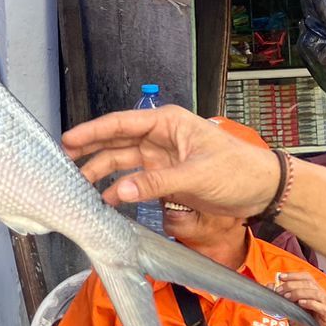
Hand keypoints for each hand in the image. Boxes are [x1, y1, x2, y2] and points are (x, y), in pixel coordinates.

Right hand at [61, 105, 279, 218]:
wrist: (263, 190)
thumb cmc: (238, 170)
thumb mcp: (197, 174)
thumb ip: (156, 183)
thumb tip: (120, 192)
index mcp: (167, 123)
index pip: (122, 123)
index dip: (93, 131)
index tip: (68, 140)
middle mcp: (159, 137)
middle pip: (116, 142)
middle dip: (90, 151)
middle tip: (62, 162)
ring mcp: (161, 158)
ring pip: (123, 163)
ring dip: (103, 174)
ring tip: (80, 188)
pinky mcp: (166, 178)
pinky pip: (136, 182)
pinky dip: (121, 190)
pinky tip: (107, 201)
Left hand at [275, 272, 325, 325]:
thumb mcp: (291, 310)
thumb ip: (284, 298)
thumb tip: (270, 286)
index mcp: (318, 294)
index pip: (307, 277)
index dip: (294, 275)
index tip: (280, 277)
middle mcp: (325, 299)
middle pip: (310, 284)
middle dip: (292, 285)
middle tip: (280, 291)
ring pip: (315, 293)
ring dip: (299, 293)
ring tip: (287, 297)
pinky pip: (321, 307)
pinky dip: (310, 303)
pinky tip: (300, 303)